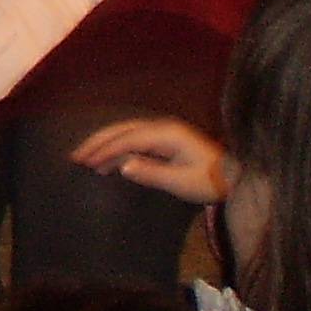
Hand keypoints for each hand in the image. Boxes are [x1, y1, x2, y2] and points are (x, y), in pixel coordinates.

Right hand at [70, 117, 231, 206]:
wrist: (236, 177)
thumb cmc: (210, 181)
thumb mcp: (182, 181)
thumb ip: (152, 173)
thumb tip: (123, 166)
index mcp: (166, 135)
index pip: (127, 139)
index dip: (104, 149)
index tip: (85, 161)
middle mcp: (162, 128)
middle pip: (122, 130)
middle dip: (97, 142)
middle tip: (75, 156)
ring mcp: (163, 133)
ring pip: (126, 134)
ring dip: (105, 144)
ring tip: (86, 160)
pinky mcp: (165, 142)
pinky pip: (134, 141)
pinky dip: (117, 149)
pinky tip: (109, 162)